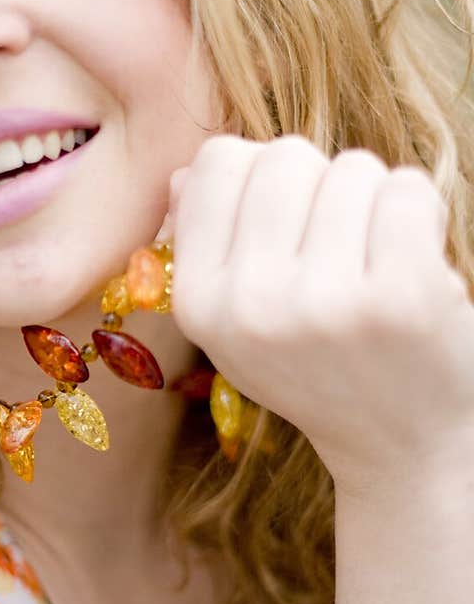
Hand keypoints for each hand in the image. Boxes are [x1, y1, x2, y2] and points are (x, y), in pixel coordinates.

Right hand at [167, 134, 473, 499]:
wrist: (399, 448)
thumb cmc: (320, 365)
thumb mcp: (237, 323)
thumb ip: (205, 246)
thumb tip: (182, 174)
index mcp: (198, 303)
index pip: (217, 163)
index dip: (261, 178)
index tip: (286, 225)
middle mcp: (251, 304)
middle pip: (285, 155)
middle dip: (321, 184)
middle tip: (339, 247)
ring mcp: (325, 302)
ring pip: (352, 168)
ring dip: (374, 203)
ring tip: (375, 264)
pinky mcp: (400, 298)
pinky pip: (407, 189)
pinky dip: (421, 213)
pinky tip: (415, 262)